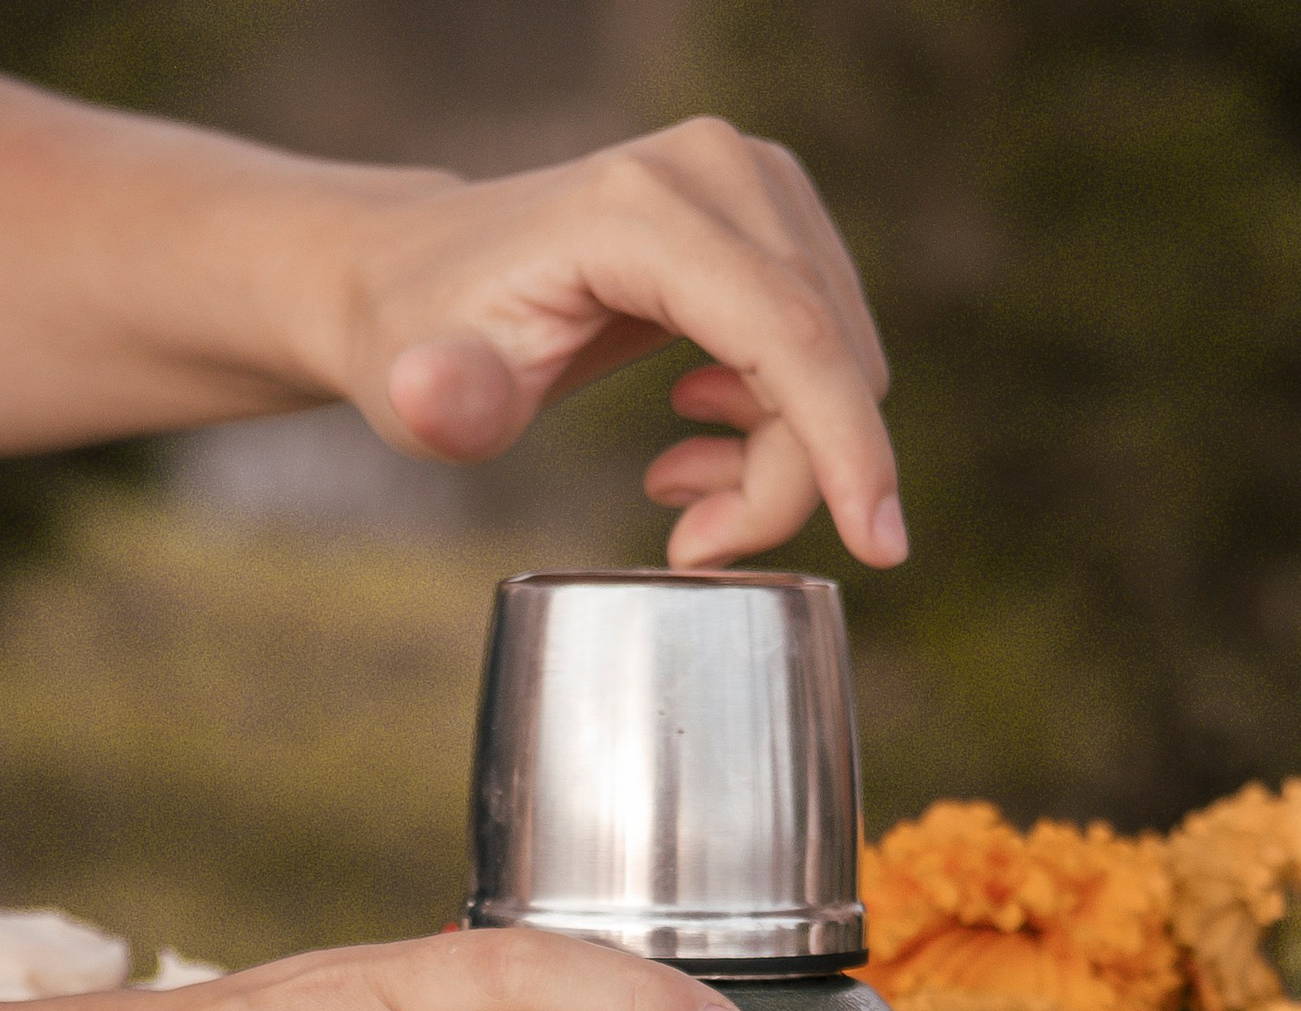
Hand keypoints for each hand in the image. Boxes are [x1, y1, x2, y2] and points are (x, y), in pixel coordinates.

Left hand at [332, 121, 900, 572]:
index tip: (881, 547)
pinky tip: (694, 432)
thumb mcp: (419, 386)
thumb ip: (443, 400)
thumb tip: (435, 397)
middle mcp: (719, 172)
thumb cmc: (422, 335)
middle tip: (688, 541)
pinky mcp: (768, 209)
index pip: (789, 338)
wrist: (420, 272)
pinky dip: (778, 417)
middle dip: (782, 480)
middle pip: (822, 358)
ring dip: (778, 455)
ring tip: (676, 487)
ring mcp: (752, 181)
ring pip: (834, 358)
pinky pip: (822, 341)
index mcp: (645, 213)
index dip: (845, 449)